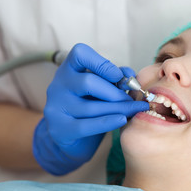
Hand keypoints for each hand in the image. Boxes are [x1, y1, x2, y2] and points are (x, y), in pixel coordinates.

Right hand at [33, 43, 148, 174]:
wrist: (72, 136)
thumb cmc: (90, 105)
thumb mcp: (101, 87)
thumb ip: (116, 78)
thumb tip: (130, 74)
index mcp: (69, 69)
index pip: (80, 54)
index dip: (102, 63)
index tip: (119, 76)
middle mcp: (58, 85)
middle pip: (88, 82)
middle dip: (115, 92)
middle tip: (131, 100)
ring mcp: (56, 107)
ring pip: (90, 107)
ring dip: (117, 109)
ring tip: (134, 110)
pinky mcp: (60, 129)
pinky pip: (87, 126)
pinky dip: (108, 122)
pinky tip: (122, 120)